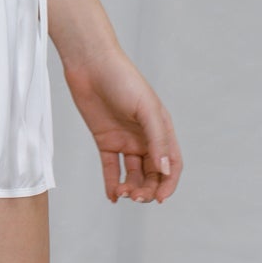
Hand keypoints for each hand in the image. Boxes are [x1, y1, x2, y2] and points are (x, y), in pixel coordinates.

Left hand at [61, 44, 182, 202]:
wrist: (90, 63)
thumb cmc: (122, 78)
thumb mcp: (146, 108)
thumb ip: (157, 139)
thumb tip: (166, 170)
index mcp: (161, 129)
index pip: (171, 163)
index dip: (169, 183)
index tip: (161, 198)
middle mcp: (145, 137)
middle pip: (152, 173)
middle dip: (148, 189)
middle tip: (137, 197)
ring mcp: (125, 140)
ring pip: (133, 173)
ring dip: (131, 187)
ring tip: (124, 194)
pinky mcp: (105, 140)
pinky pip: (111, 167)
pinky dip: (112, 183)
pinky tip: (112, 195)